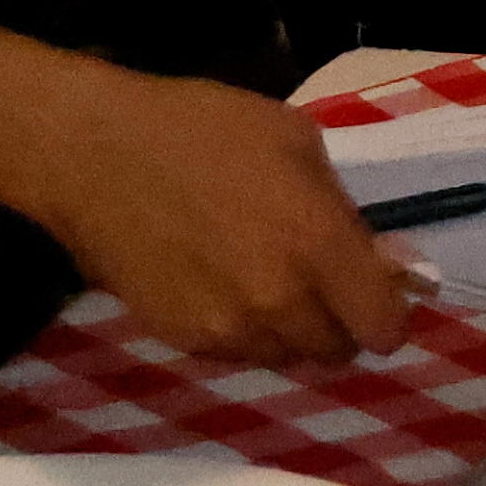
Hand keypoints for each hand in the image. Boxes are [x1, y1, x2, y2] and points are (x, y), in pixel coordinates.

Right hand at [7, 67, 411, 368]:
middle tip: (326, 286)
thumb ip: (342, 209)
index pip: (381, 326)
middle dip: (342, 323)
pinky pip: (237, 353)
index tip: (383, 299)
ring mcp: (227, 329)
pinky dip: (245, 332)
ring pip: (286, 357)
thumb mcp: (297, 142)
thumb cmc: (203, 129)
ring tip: (272, 283)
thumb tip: (380, 258)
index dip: (390, 317)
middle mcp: (279, 303)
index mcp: (318, 246)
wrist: (95, 156)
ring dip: (293, 331)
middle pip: (336, 350)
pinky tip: (226, 288)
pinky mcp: (182, 340)